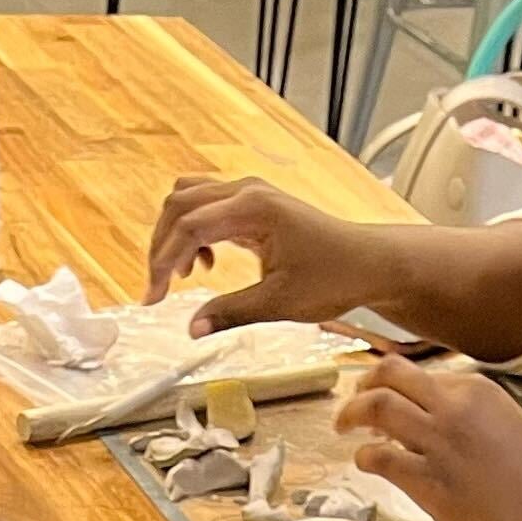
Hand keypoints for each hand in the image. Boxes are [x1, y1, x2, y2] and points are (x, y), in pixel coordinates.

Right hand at [144, 176, 384, 332]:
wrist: (367, 262)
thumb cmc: (334, 277)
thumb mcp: (280, 303)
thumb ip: (231, 313)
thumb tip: (192, 329)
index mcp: (254, 209)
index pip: (189, 226)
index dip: (164, 263)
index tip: (154, 298)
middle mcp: (248, 191)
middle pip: (180, 204)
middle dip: (162, 247)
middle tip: (158, 289)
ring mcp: (250, 193)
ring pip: (190, 200)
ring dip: (175, 235)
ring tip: (182, 276)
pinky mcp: (253, 204)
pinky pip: (207, 206)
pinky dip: (194, 232)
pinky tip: (207, 265)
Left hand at [331, 357, 521, 520]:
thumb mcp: (509, 428)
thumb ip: (474, 418)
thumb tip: (440, 424)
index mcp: (478, 389)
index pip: (423, 376)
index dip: (399, 387)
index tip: (389, 403)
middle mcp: (455, 406)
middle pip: (391, 374)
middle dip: (364, 383)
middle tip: (353, 402)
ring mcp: (439, 441)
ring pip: (377, 406)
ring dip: (351, 413)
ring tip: (343, 427)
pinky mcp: (427, 479)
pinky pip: (378, 457)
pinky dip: (363, 456)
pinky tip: (364, 463)